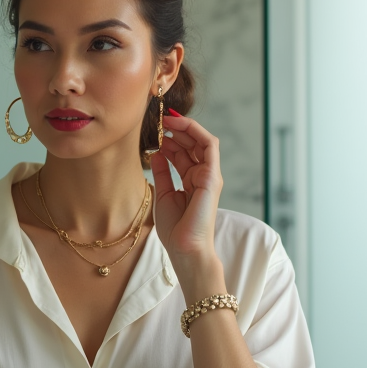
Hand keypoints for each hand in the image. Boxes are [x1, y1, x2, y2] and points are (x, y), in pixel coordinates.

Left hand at [149, 112, 224, 289]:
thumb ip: (162, 172)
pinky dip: (195, 133)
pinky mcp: (211, 177)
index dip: (171, 137)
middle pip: (193, 143)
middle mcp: (202, 175)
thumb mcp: (163, 193)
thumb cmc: (175, 227)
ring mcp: (209, 175)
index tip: (155, 127)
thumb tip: (156, 153)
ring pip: (202, 141)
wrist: (185, 249)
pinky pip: (209, 147)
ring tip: (166, 120)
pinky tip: (177, 128)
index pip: (184, 151)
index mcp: (191, 179)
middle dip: (177, 129)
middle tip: (159, 118)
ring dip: (185, 127)